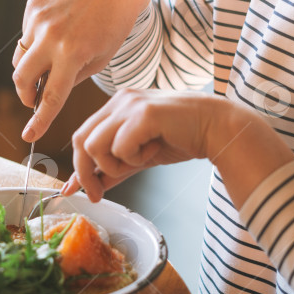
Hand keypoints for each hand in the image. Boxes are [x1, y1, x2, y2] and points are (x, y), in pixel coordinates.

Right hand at [12, 0, 149, 141]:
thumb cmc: (112, 28)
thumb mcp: (99, 61)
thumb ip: (69, 80)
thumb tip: (44, 92)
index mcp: (73, 54)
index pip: (50, 96)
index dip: (39, 120)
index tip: (28, 136)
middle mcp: (51, 35)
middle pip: (22, 79)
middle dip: (26, 95)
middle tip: (34, 99)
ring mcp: (39, 18)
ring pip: (20, 57)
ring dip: (30, 68)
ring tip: (50, 62)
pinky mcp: (33, 4)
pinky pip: (25, 35)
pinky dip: (36, 42)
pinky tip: (56, 33)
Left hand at [62, 89, 293, 204]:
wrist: (217, 128)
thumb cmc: (181, 138)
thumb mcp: (139, 157)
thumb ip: (113, 169)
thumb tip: (87, 187)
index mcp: (115, 105)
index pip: (81, 136)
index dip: (77, 166)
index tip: (78, 190)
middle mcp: (119, 100)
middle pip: (80, 140)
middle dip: (86, 173)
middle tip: (98, 193)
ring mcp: (130, 105)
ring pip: (95, 145)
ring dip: (114, 165)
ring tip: (140, 161)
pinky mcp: (143, 114)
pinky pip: (120, 147)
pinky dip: (134, 158)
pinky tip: (154, 150)